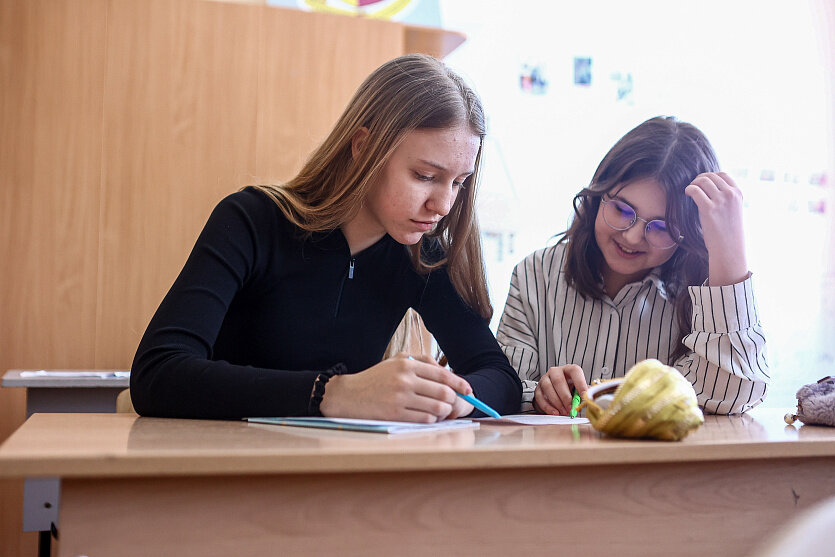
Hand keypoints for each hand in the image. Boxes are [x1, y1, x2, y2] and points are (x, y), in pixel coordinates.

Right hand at [319, 353, 472, 422]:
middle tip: (454, 404)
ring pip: (436, 408)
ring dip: (444, 412)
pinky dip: (432, 420)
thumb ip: (421, 362)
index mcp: (407, 364)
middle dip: (453, 400)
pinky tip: (429, 418)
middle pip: (443, 392)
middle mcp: (405, 379)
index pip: (442, 374)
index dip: (460, 383)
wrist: (348, 395)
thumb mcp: (396, 361)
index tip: (469, 390)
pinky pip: (424, 420)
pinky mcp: (395, 414)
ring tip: (442, 412)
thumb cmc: (376, 379)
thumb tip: (446, 372)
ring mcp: (400, 398)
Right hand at [533, 364, 587, 415]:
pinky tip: (555, 412)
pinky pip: (540, 397)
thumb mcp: (578, 389)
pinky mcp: (538, 388)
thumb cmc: (569, 389)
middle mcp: (556, 371)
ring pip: (548, 388)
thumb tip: (592, 399)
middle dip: (565, 397)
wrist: (556, 391)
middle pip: (559, 381)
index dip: (580, 383)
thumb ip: (584, 392)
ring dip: (557, 402)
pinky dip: (547, 406)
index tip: (584, 396)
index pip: (575, 371)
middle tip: (571, 408)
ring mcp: (545, 379)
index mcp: (569, 369)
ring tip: (564, 412)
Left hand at [684, 172, 748, 285]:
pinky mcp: (709, 208)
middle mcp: (731, 194)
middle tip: (693, 187)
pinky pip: (695, 190)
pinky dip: (688, 190)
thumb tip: (711, 189)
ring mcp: (721, 201)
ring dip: (693, 184)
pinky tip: (686, 194)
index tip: (702, 183)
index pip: (722, 174)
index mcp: (738, 193)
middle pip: (710, 176)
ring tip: (689, 191)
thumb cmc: (729, 232)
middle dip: (699, 179)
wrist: (728, 248)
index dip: (710, 176)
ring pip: (702, 181)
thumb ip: (727, 198)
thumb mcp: (734, 211)